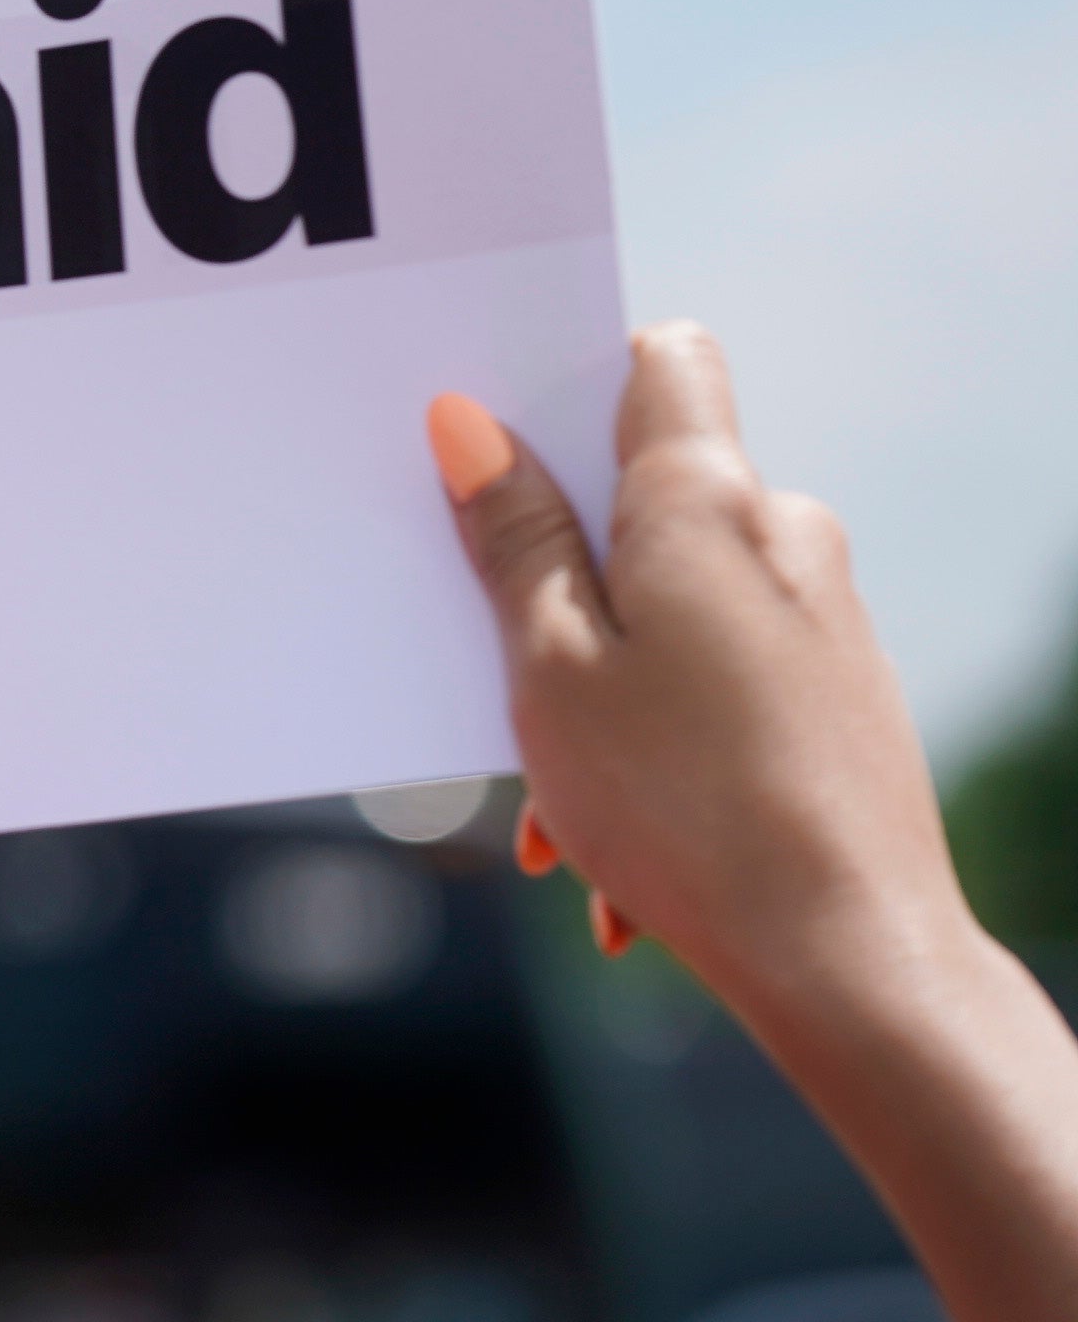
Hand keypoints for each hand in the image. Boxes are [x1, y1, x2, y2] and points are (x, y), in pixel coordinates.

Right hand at [432, 323, 1077, 1321]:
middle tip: (499, 672)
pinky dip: (660, 732)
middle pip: (648, 495)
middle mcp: (784, 537)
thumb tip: (470, 421)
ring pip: (675, 602)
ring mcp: (824, 617)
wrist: (852, 961)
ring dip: (602, 680)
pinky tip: (621, 841)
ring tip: (562, 806)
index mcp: (708, 503)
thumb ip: (512, 535)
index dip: (574, 381)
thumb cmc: (687, 809)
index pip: (659, 359)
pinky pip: (722, 672)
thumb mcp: (552, 665)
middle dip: (561, 574)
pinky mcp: (839, 693)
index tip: (506, 448)